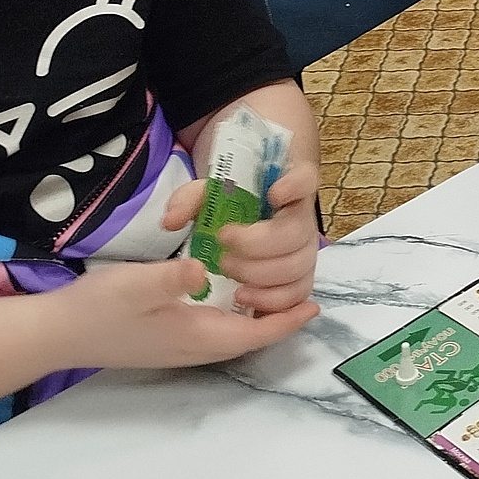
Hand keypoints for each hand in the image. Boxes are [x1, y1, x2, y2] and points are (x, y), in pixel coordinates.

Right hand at [48, 256, 316, 368]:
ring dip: (256, 319)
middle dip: (277, 320)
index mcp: (194, 336)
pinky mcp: (163, 341)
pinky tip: (231, 297)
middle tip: (303, 293)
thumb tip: (203, 270)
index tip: (314, 306)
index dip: (286, 321)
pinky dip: (233, 318)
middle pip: (247, 338)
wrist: (55, 334)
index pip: (253, 334)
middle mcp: (191, 348)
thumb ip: (171, 277)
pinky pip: (212, 333)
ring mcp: (176, 348)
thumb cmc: (96, 307)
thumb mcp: (135, 284)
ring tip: (277, 293)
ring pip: (230, 337)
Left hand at [160, 170, 322, 317]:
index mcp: (287, 187)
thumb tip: (172, 221)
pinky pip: (296, 294)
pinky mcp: (301, 279)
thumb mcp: (208, 194)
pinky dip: (269, 300)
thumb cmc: (231, 205)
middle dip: (255, 247)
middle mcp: (304, 218)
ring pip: (296, 268)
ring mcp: (306, 250)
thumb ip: (188, 201)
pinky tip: (243, 296)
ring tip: (229, 275)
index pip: (305, 179)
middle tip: (224, 250)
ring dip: (258, 276)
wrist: (244, 224)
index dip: (294, 186)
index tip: (273, 194)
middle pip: (296, 234)